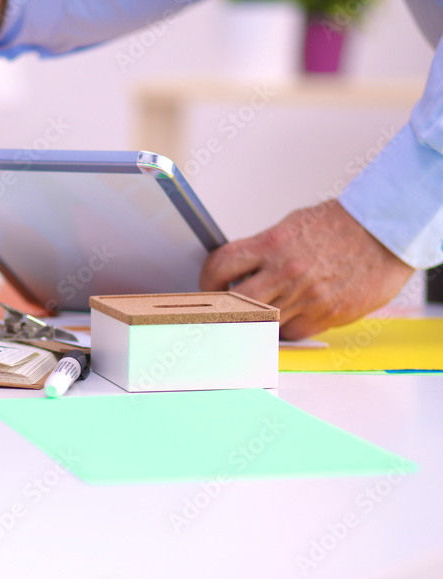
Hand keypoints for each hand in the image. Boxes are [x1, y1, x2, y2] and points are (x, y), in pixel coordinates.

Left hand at [200, 200, 413, 339]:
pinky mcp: (327, 314)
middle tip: (227, 307)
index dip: (209, 280)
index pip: (221, 265)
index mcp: (273, 243)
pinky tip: (291, 316)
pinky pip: (293, 332)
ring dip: (257, 319)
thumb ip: (265, 250)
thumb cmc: (343, 225)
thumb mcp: (294, 226)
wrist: (389, 232)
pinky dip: (286, 328)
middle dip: (226, 307)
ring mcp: (307, 295)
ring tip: (264, 309)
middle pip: (236, 302)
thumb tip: (240, 271)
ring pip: (262, 322)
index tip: (211, 286)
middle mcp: (286, 271)